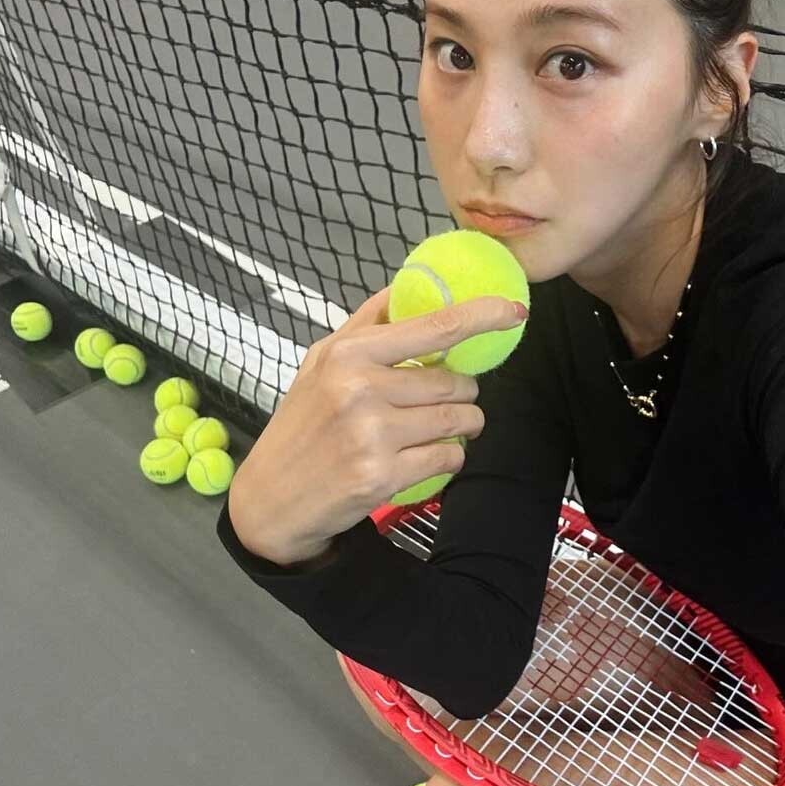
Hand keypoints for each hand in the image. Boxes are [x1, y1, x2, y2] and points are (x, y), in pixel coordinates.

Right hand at [229, 285, 526, 564]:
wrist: (270, 499)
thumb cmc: (302, 426)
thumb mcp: (321, 363)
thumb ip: (366, 325)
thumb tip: (408, 286)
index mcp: (349, 353)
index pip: (433, 327)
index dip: (481, 316)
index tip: (514, 310)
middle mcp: (361, 389)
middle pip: (454, 382)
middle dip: (460, 394)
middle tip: (439, 404)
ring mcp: (372, 434)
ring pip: (459, 421)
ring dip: (461, 428)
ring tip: (437, 432)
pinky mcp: (383, 475)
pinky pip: (449, 458)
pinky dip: (448, 459)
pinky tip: (423, 459)